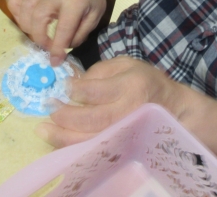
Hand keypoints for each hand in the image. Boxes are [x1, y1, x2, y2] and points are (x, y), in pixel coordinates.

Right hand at [8, 0, 105, 65]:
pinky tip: (26, 22)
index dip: (58, 47)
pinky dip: (16, 13)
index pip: (63, 27)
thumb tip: (63, 49)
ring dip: (28, 28)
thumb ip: (80, 34)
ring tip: (38, 35)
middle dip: (40, 38)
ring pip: (24, 9)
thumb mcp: (95, 17)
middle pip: (38, 17)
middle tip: (47, 47)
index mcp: (76, 0)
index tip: (55, 60)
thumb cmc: (91, 0)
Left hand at [35, 56, 180, 146]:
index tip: (62, 87)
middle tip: (48, 106)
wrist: (172, 108)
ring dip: (64, 136)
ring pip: (92, 140)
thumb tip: (71, 85)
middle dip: (66, 115)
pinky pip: (95, 150)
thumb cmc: (144, 81)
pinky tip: (58, 141)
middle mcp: (129, 111)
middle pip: (93, 120)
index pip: (98, 90)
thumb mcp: (125, 65)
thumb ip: (98, 71)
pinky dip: (74, 148)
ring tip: (43, 129)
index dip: (76, 90)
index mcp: (131, 86)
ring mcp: (126, 133)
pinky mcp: (123, 146)